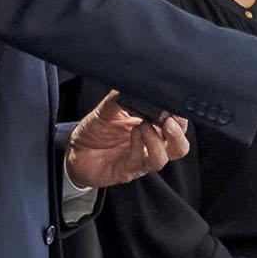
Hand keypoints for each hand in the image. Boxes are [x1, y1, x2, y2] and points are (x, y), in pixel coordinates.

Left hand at [65, 91, 191, 188]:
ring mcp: (142, 159)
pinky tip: (132, 134)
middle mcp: (151, 145)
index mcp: (153, 127)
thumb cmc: (95, 130)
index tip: (174, 106)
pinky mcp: (130, 170)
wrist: (76, 152)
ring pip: (166, 156)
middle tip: (168, 121)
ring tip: (145, 126)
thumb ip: (122, 98)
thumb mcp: (108, 108)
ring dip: (158, 141)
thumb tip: (134, 87)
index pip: (178, 124)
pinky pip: (143, 162)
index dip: (180, 117)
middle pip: (180, 144)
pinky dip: (140, 146)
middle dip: (178, 133)